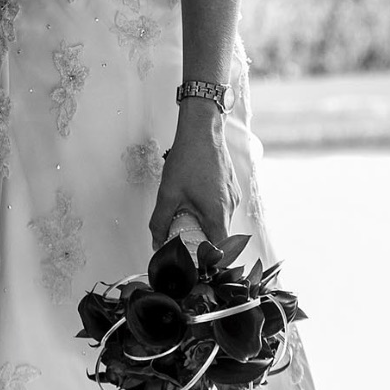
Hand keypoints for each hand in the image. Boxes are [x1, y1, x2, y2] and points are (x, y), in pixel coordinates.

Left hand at [149, 102, 238, 247]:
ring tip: (184, 213)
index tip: (192, 261)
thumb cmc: (188, 158)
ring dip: (203, 222)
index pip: (220, 251)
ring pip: (219, 220)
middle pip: (218, 236)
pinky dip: (208, 209)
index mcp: (218, 214)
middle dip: (200, 240)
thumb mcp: (168, 193)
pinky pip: (220, 206)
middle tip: (181, 237)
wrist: (202, 129)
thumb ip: (160, 221)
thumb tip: (157, 242)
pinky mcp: (230, 186)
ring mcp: (232, 196)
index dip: (207, 260)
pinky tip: (192, 197)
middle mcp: (230, 207)